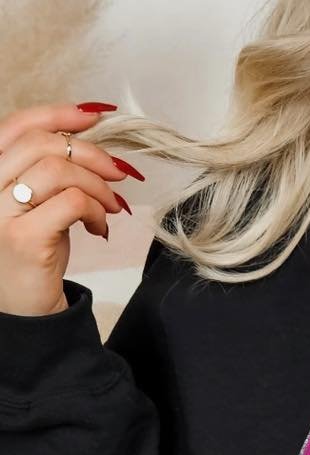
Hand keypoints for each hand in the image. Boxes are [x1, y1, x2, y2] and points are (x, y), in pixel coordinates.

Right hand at [0, 101, 135, 316]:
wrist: (24, 306)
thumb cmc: (34, 250)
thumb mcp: (39, 202)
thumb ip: (52, 172)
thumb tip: (94, 142)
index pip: (16, 125)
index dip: (58, 114)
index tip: (95, 116)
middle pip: (42, 144)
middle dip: (91, 154)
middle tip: (119, 174)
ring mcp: (0, 212)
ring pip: (58, 169)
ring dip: (97, 186)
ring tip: (111, 208)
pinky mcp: (25, 237)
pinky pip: (72, 202)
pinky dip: (96, 211)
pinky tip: (99, 229)